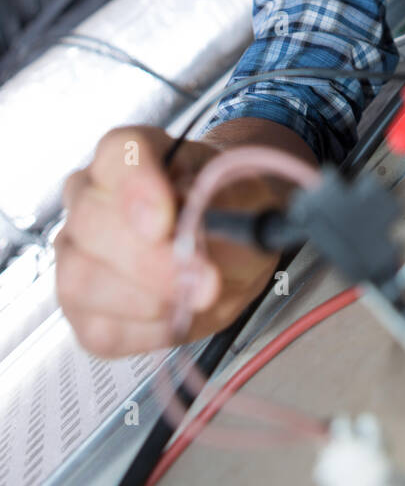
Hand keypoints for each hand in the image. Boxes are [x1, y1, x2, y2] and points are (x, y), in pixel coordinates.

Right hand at [55, 125, 280, 357]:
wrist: (232, 239)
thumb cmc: (230, 208)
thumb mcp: (246, 198)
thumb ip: (226, 210)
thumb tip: (199, 240)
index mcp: (129, 153)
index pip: (118, 154)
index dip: (136, 187)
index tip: (165, 221)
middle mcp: (89, 196)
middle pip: (90, 221)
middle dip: (148, 261)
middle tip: (204, 282)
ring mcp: (76, 252)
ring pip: (81, 279)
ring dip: (147, 300)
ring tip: (199, 299)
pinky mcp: (82, 309)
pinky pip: (99, 329)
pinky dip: (147, 332)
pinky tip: (179, 317)